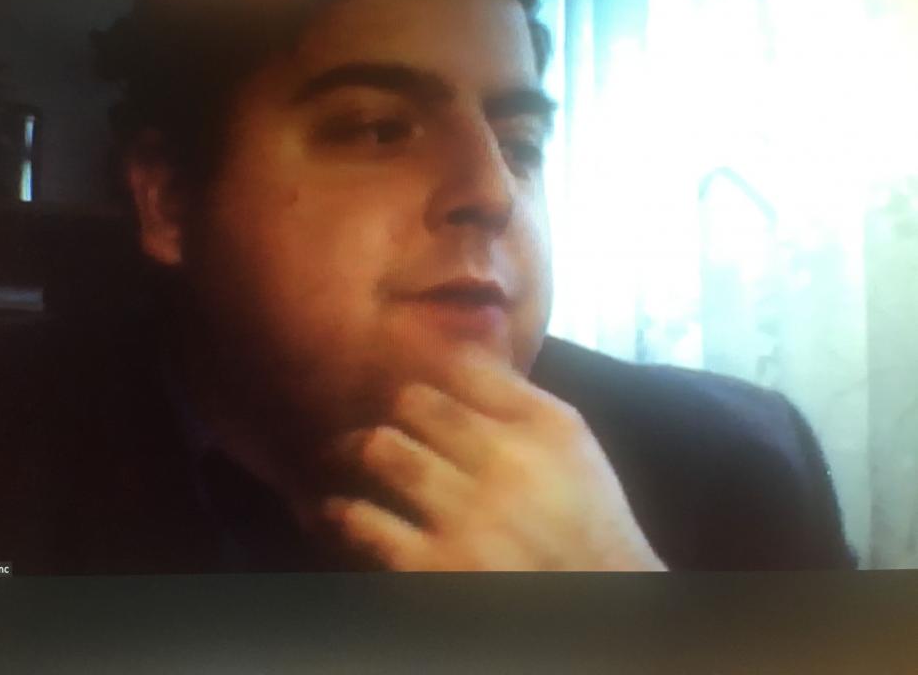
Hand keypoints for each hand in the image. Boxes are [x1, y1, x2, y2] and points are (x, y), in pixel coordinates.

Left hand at [314, 352, 665, 570]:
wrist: (602, 604)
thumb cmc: (583, 517)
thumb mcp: (570, 441)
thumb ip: (518, 391)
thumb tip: (468, 332)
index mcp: (542, 425)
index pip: (462, 367)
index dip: (422, 361)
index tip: (403, 366)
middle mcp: (505, 461)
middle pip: (414, 403)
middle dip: (392, 410)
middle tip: (376, 417)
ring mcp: (467, 515)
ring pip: (383, 449)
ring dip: (357, 449)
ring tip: (342, 453)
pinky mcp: (435, 565)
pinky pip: (365, 521)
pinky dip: (342, 512)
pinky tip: (335, 510)